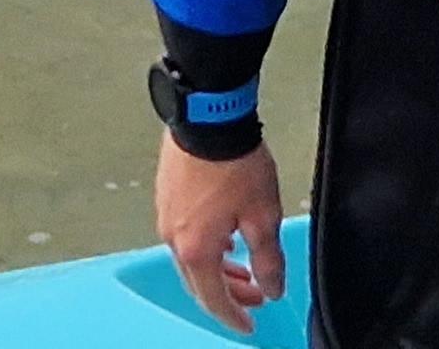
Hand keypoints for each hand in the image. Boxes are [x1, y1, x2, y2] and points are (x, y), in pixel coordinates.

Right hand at [156, 136, 287, 332]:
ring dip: (218, 269)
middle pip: (200, 282)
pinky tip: (224, 236)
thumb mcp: (263, 216)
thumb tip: (272, 286)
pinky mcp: (167, 194)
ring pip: (192, 258)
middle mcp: (174, 237)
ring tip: (242, 267)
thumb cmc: (234, 161)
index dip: (233, 316)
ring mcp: (166, 215)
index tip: (248, 323)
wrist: (209, 115)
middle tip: (254, 295)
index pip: (214, 299)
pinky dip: (207, 246)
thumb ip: (268, 258)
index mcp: (196, 250)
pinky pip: (186, 235)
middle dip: (229, 293)